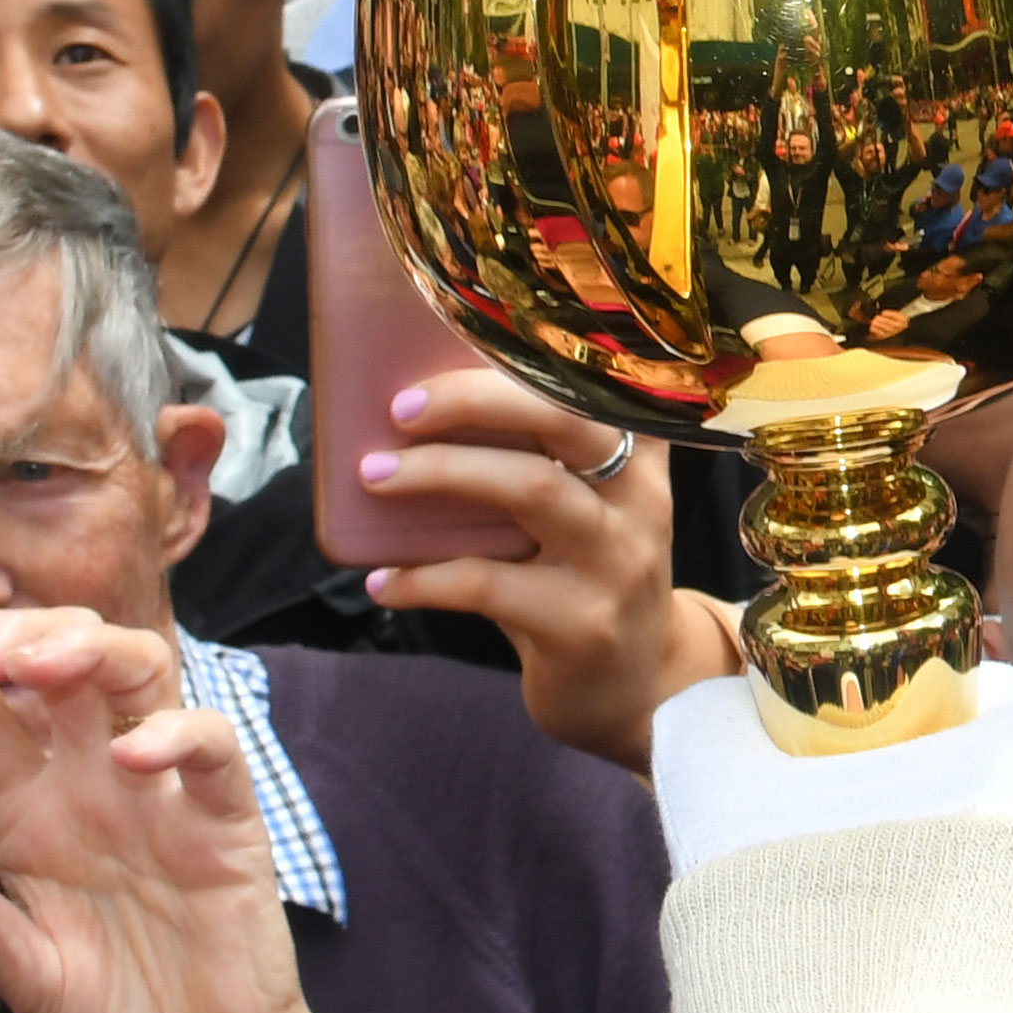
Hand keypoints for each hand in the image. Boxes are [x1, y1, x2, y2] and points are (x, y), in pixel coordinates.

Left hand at [0, 600, 338, 1012]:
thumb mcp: (24, 978)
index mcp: (27, 814)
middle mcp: (90, 787)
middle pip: (61, 662)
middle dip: (15, 636)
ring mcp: (161, 796)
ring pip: (138, 672)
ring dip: (88, 651)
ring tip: (42, 668)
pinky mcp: (225, 821)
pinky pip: (212, 748)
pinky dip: (177, 734)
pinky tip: (135, 755)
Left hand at [359, 369, 741, 772]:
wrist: (639, 688)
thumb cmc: (582, 580)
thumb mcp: (581, 509)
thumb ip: (530, 458)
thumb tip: (405, 412)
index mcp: (635, 455)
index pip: (598, 378)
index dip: (540, 345)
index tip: (461, 324)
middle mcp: (638, 498)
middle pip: (564, 417)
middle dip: (472, 399)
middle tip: (399, 409)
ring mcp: (617, 560)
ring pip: (529, 488)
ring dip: (439, 474)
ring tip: (374, 476)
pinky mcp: (582, 623)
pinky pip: (486, 584)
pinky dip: (421, 579)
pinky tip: (383, 581)